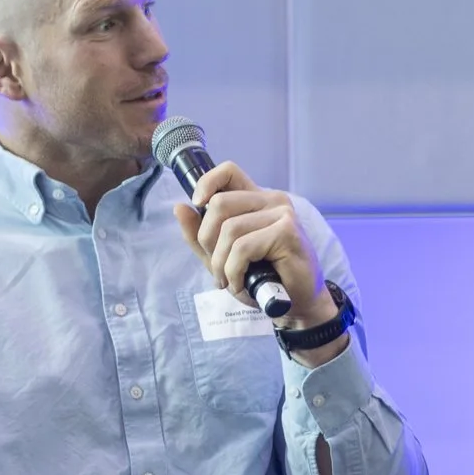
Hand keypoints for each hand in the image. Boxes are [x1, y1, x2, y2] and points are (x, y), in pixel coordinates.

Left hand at [172, 159, 336, 333]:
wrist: (294, 303)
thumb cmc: (261, 278)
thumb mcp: (221, 256)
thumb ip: (199, 234)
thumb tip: (179, 207)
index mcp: (256, 199)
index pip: (229, 171)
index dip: (207, 182)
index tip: (197, 205)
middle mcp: (272, 200)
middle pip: (219, 203)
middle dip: (207, 239)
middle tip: (217, 266)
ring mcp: (282, 214)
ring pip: (229, 229)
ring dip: (221, 263)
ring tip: (228, 280)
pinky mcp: (287, 232)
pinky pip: (243, 247)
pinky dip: (234, 271)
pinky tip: (241, 283)